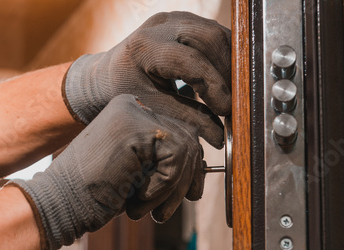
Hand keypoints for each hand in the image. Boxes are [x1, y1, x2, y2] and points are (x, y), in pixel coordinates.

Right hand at [10, 95, 204, 249]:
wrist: (58, 203)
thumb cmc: (95, 194)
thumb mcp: (138, 172)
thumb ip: (165, 162)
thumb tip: (202, 167)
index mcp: (132, 112)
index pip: (180, 132)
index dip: (190, 167)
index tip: (189, 193)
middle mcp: (134, 105)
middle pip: (189, 137)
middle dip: (188, 179)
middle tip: (168, 210)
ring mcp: (135, 112)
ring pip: (187, 148)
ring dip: (173, 189)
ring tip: (151, 211)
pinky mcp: (136, 128)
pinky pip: (177, 157)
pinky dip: (164, 187)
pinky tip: (138, 199)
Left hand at [62, 11, 230, 148]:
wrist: (107, 75)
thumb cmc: (126, 93)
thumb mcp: (154, 109)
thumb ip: (188, 120)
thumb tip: (222, 137)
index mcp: (145, 47)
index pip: (191, 61)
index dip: (215, 86)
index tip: (228, 110)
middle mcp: (160, 26)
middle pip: (209, 39)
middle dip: (228, 71)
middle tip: (237, 101)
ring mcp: (174, 19)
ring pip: (216, 32)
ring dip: (230, 62)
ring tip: (235, 91)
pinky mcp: (184, 21)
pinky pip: (213, 33)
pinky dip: (225, 55)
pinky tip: (228, 77)